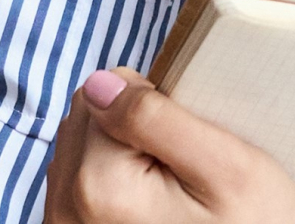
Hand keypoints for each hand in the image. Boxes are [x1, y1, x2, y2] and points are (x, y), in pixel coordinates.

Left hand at [42, 70, 294, 223]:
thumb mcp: (228, 168)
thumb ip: (156, 117)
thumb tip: (100, 82)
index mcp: (99, 186)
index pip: (101, 92)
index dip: (148, 108)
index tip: (182, 150)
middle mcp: (66, 210)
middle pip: (84, 118)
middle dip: (129, 134)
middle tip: (178, 176)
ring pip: (78, 146)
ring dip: (118, 159)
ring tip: (164, 196)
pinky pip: (74, 180)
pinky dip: (109, 185)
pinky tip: (145, 209)